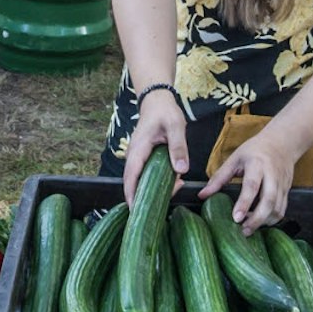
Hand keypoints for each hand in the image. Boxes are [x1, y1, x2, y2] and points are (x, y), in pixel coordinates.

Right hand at [124, 87, 190, 201]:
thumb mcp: (176, 127)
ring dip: (154, 187)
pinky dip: (156, 179)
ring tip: (177, 184)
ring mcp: (137, 157)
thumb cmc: (165, 112)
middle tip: (171, 192)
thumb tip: (181, 170)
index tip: (136, 210)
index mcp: (138, 150)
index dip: (131, 195)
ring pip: (139, 179)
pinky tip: (174, 177)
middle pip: (133, 182)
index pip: (130, 177)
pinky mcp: (142, 157)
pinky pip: (145, 173)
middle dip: (147, 194)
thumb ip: (178, 147)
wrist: (157, 101)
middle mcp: (134, 156)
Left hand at [196, 131, 293, 233]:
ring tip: (248, 228)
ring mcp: (282, 184)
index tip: (236, 218)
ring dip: (264, 222)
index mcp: (257, 164)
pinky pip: (282, 210)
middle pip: (268, 201)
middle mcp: (272, 175)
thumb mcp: (234, 159)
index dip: (244, 203)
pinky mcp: (287, 191)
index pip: (252, 186)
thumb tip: (202, 195)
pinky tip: (260, 222)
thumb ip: (219, 178)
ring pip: (277, 208)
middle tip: (243, 231)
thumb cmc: (255, 150)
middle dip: (256, 219)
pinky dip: (271, 219)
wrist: (282, 143)